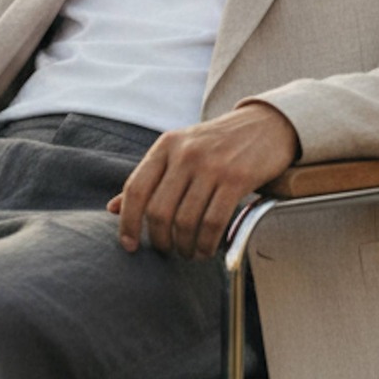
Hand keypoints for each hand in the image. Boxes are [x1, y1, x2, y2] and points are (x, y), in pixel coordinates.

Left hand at [109, 102, 299, 258]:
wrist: (265, 125)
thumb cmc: (217, 144)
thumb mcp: (178, 151)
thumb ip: (149, 179)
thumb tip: (113, 208)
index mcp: (166, 146)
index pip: (135, 189)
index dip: (128, 222)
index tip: (129, 245)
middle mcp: (185, 153)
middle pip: (159, 211)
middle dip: (160, 240)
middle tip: (166, 251)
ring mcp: (212, 165)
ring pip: (185, 221)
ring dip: (184, 246)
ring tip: (188, 253)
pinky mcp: (237, 178)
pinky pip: (213, 222)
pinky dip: (207, 244)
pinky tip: (206, 250)